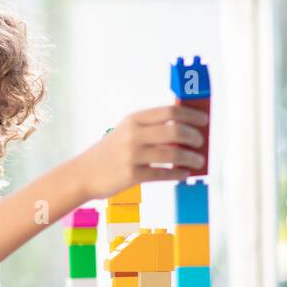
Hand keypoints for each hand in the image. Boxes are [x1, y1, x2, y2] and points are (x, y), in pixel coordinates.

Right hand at [74, 104, 208, 199]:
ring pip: (172, 154)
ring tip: (198, 161)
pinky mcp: (131, 175)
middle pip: (175, 131)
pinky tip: (184, 173)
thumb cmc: (109, 153)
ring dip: (190, 158)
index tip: (204, 120)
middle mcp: (133, 135)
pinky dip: (178, 173)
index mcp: (134, 120)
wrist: (82, 174)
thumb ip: (150, 128)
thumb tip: (184, 130)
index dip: (191, 115)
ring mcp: (132, 155)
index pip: (170, 112)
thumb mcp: (125, 132)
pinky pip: (163, 173)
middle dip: (194, 136)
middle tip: (201, 142)